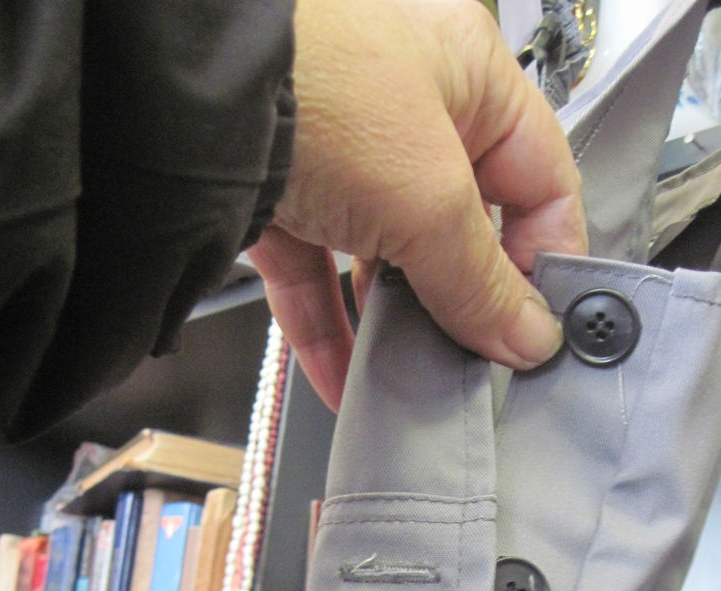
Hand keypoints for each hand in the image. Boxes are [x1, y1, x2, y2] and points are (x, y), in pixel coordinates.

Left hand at [245, 0, 586, 411]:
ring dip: (399, 327)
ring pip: (386, 259)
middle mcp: (406, 107)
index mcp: (469, 75)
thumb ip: (481, 279)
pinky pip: (316, 278)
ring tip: (412, 382)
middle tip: (476, 366)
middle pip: (460, 228)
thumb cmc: (310, 81)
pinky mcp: (277, 193)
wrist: (173, 87)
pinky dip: (332, 333)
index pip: (540, 178)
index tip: (541, 330)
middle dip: (466, 304)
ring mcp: (338, 151)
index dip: (547, 258)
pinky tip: (348, 384)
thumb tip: (530, 337)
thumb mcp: (426, 195)